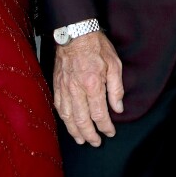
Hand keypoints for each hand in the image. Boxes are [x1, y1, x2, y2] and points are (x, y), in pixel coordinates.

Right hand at [52, 31, 123, 145]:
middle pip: (82, 120)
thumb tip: (118, 108)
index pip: (99, 114)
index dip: (105, 127)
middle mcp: (76, 90)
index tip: (110, 132)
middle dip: (90, 135)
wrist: (75, 33)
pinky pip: (59, 107)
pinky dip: (64, 119)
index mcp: (93, 85)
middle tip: (96, 142)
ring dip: (75, 131)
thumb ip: (116, 89)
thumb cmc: (96, 47)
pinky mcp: (57, 85)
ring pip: (68, 117)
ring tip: (81, 139)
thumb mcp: (114, 64)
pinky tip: (68, 123)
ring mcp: (64, 88)